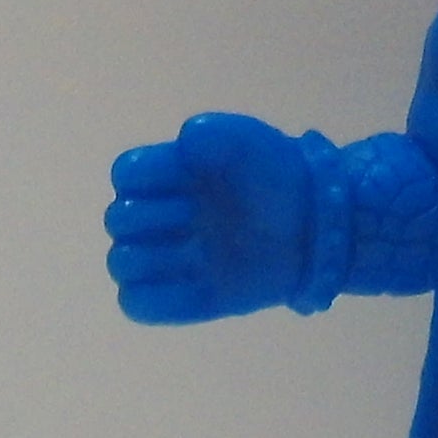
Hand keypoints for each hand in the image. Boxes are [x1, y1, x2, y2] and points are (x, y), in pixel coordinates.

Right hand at [104, 112, 309, 323]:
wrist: (319, 222)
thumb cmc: (278, 176)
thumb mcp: (251, 141)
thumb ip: (216, 133)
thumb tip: (184, 142)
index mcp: (170, 175)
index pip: (126, 174)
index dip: (148, 176)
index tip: (185, 175)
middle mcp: (163, 216)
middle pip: (117, 220)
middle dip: (152, 215)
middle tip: (196, 214)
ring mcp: (173, 258)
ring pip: (122, 263)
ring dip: (151, 255)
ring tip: (196, 249)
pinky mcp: (190, 298)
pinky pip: (140, 304)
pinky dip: (151, 297)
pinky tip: (191, 280)